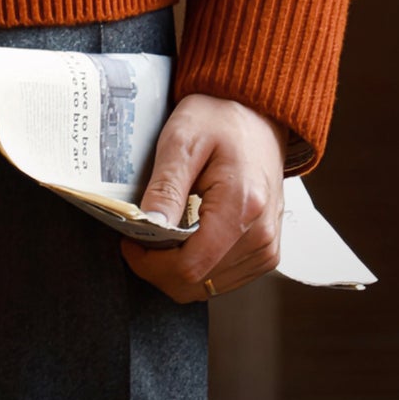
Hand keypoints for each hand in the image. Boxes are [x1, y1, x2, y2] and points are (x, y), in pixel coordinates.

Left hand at [121, 94, 286, 302]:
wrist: (257, 113)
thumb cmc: (219, 118)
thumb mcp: (182, 140)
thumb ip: (166, 187)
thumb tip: (148, 228)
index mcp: (242, 206)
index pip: (190, 267)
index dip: (151, 264)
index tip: (130, 242)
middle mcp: (261, 235)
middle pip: (198, 284)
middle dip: (160, 268)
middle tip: (141, 237)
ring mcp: (268, 247)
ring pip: (210, 286)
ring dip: (179, 269)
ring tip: (164, 233)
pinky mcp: (267, 251)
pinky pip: (225, 279)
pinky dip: (200, 266)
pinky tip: (187, 238)